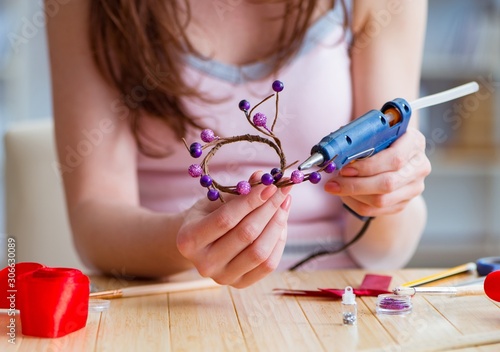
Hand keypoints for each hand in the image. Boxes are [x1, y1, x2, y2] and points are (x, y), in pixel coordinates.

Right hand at [176, 173, 291, 287]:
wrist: (198, 245)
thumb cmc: (206, 216)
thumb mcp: (215, 200)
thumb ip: (238, 191)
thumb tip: (263, 176)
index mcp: (189, 240)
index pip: (226, 219)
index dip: (251, 201)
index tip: (270, 184)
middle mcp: (204, 264)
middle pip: (246, 235)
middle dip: (269, 208)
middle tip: (283, 190)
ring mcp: (222, 277)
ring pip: (260, 252)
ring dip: (277, 224)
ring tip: (284, 204)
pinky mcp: (240, 284)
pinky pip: (268, 265)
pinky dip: (279, 242)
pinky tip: (281, 224)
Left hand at [324, 127, 430, 216]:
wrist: (394, 155)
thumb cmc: (380, 139)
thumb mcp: (374, 131)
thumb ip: (361, 138)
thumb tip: (337, 150)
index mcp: (414, 142)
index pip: (395, 159)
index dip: (368, 166)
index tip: (345, 168)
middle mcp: (419, 166)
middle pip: (387, 183)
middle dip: (355, 185)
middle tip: (333, 183)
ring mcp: (413, 187)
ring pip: (381, 200)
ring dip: (353, 195)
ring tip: (337, 187)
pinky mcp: (403, 203)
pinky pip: (376, 210)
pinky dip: (355, 204)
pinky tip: (345, 195)